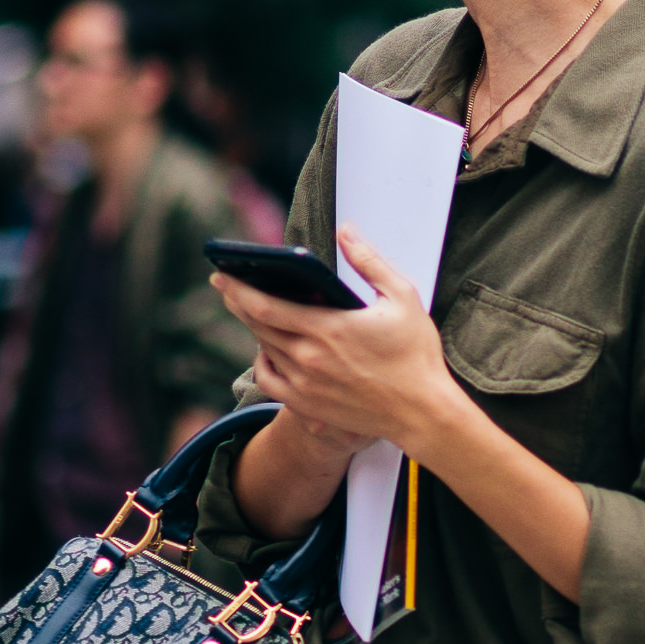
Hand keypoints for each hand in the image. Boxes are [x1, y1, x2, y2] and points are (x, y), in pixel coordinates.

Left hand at [213, 226, 466, 456]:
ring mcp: (305, 385)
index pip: (264, 305)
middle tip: (226, 284)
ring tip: (250, 310)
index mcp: (328, 328)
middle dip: (236, 301)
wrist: (423, 412)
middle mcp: (309, 358)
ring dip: (252, 327)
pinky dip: (262, 362)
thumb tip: (346, 231)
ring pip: (264, 349)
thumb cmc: (416, 355)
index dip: (237, 287)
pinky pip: (270, 381)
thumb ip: (369, 261)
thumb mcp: (402, 297)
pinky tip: (267, 349)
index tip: (221, 273)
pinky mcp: (309, 405)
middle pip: (257, 325)